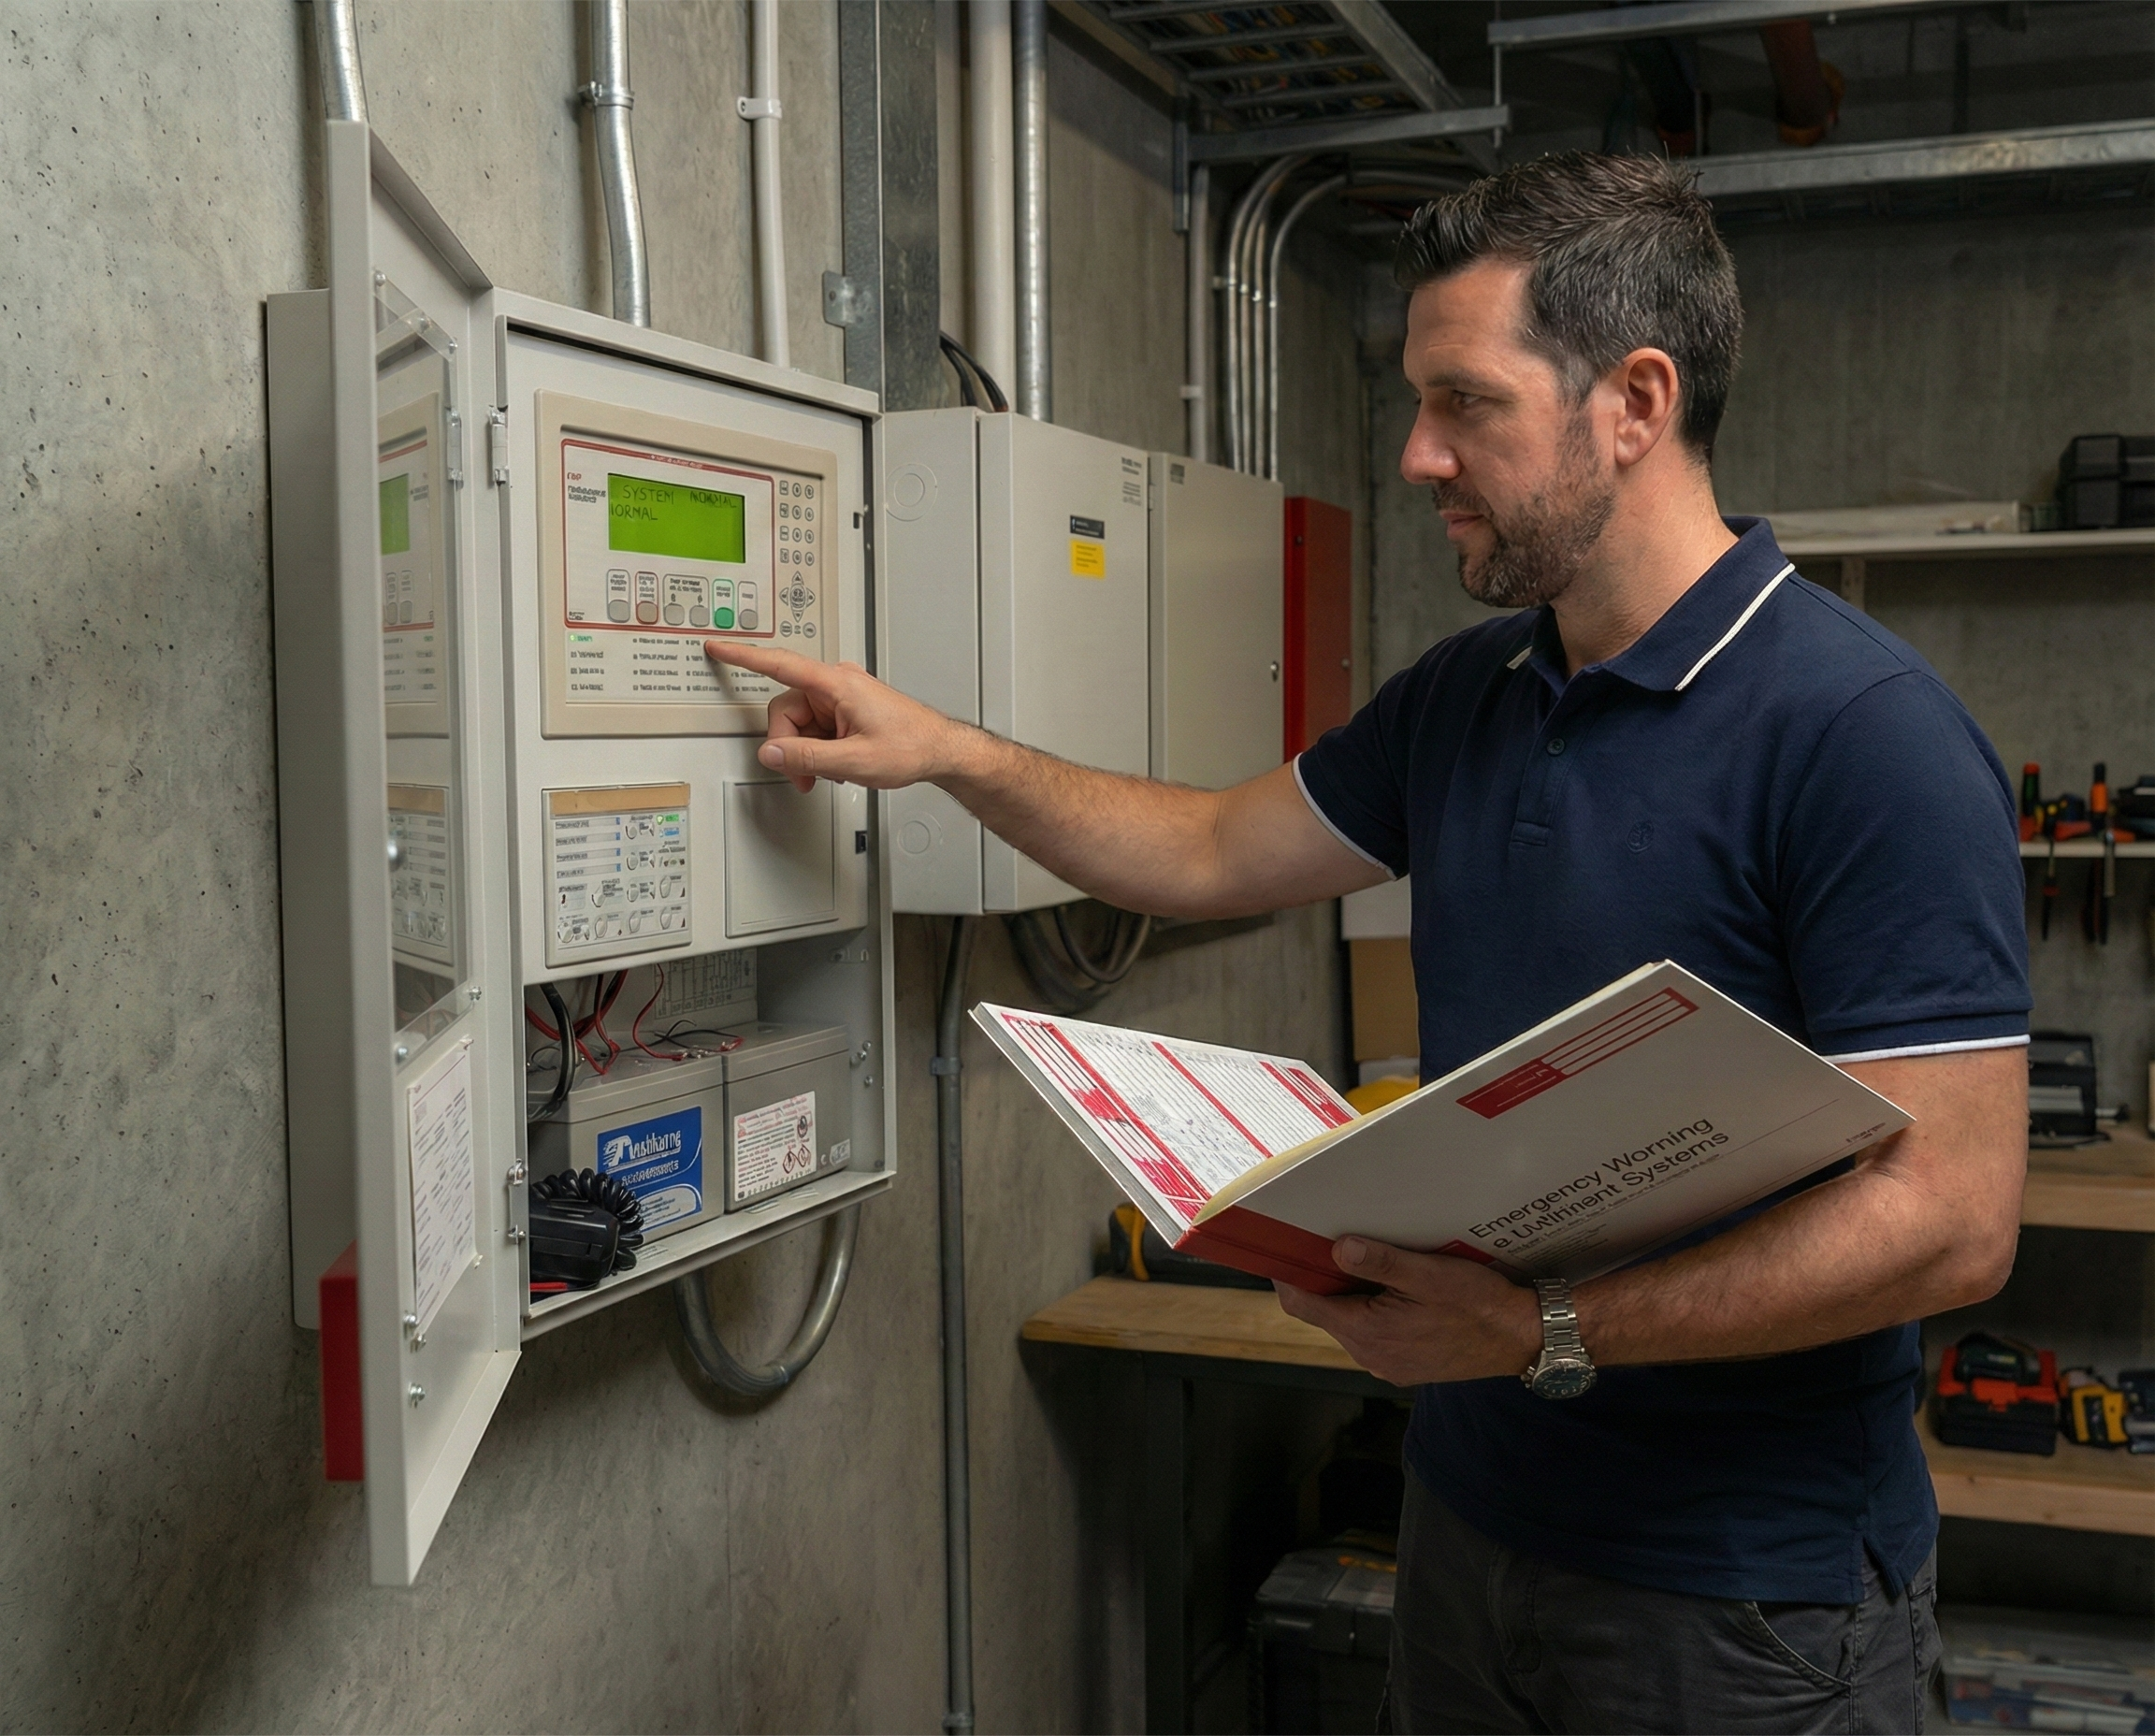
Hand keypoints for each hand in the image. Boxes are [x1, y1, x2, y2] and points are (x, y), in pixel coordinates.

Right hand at [705, 640, 968, 793]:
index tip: (718, 647)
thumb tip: (772, 753)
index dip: (744, 656)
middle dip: (791, 746)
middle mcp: (836, 684)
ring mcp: (841, 696)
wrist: (941, 750)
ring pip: (800, 723)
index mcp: (836, 684)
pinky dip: (820, 749)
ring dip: (807, 752)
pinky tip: (838, 764)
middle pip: (786, 709)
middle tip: (805, 775)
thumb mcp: (854, 761)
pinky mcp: (846, 709)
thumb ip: (806, 757)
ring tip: (831, 772)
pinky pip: (816, 728)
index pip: (779, 664)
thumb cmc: (912, 746)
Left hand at [1274, 1237, 1542, 1386]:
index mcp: (1369, 1334)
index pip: (1302, 1305)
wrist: (1523, 1339)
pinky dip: (1370, 1307)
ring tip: (1362, 1257)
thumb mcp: (1430, 1276)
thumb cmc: (1481, 1307)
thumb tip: (1339, 1249)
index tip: (1281, 1246)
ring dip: (1348, 1292)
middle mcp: (1371, 1355)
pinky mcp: (1405, 1363)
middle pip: (1323, 1312)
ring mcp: (1388, 1363)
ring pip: (1348, 1321)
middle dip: (1320, 1278)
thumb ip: (1382, 1263)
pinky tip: (1390, 1286)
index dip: (1288, 1274)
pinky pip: (1372, 1332)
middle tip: (1325, 1240)